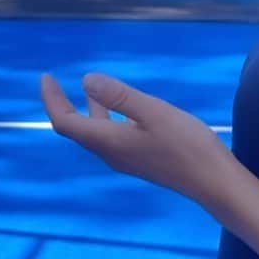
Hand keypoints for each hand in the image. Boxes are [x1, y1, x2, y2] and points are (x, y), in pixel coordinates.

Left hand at [40, 72, 232, 208]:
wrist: (212, 181)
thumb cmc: (186, 145)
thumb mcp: (153, 112)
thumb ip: (120, 96)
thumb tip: (85, 79)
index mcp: (109, 142)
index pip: (66, 122)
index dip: (52, 100)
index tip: (46, 77)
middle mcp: (111, 153)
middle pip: (76, 129)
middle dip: (62, 104)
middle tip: (54, 82)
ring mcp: (126, 158)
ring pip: (95, 133)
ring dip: (85, 110)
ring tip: (87, 90)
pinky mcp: (141, 158)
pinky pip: (111, 136)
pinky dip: (105, 117)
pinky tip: (121, 108)